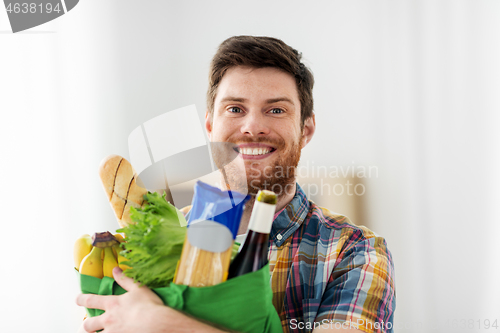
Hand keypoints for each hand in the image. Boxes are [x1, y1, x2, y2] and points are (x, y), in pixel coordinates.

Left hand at [76, 267, 226, 332]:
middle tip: (86, 325)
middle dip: (86, 325)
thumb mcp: (139, 289)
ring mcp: (112, 332)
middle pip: (88, 324)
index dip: (81, 299)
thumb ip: (125, 279)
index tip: (77, 299)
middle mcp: (108, 320)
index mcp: (112, 304)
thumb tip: (116, 269)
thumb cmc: (149, 306)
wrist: (157, 323)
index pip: (91, 300)